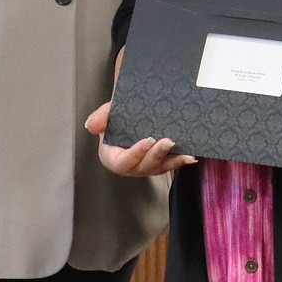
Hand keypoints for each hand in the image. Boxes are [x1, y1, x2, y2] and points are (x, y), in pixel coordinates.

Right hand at [84, 99, 198, 176]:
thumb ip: (100, 117)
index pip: (123, 161)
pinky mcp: (158, 164)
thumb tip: (90, 125)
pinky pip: (169, 165)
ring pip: (158, 168)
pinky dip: (179, 161)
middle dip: (156, 156)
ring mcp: (145, 166)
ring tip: (186, 153)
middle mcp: (130, 166)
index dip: (135, 153)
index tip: (148, 140)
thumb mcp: (107, 113)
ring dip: (172, 161)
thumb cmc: (117, 116)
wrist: (130, 114)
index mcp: (113, 158)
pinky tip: (191, 156)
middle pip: (143, 166)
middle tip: (168, 142)